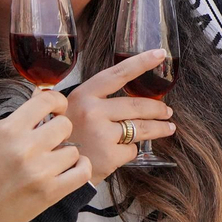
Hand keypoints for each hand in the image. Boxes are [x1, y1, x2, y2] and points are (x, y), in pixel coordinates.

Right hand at [0, 89, 92, 221]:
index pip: (47, 100)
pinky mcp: (51, 192)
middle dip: (59, 130)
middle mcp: (26, 148)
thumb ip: (17, 115)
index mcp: (9, 130)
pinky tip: (70, 168)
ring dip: (64, 153)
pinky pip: (82, 171)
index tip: (55, 110)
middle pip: (65, 124)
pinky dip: (80, 168)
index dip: (57, 102)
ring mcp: (40, 171)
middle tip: (50, 139)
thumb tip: (40, 94)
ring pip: (73, 149)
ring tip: (51, 160)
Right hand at [65, 49, 176, 180]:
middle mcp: (92, 112)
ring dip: (160, 128)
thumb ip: (95, 98)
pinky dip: (130, 150)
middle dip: (158, 108)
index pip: (118, 74)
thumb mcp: (72, 108)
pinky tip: (121, 152)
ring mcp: (101, 134)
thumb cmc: (66, 135)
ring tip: (168, 127)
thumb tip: (132, 91)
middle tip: (167, 111)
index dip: (141, 62)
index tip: (160, 54)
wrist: (53, 167)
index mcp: (84, 95)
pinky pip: (132, 149)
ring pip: (141, 128)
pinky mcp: (109, 156)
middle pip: (137, 105)